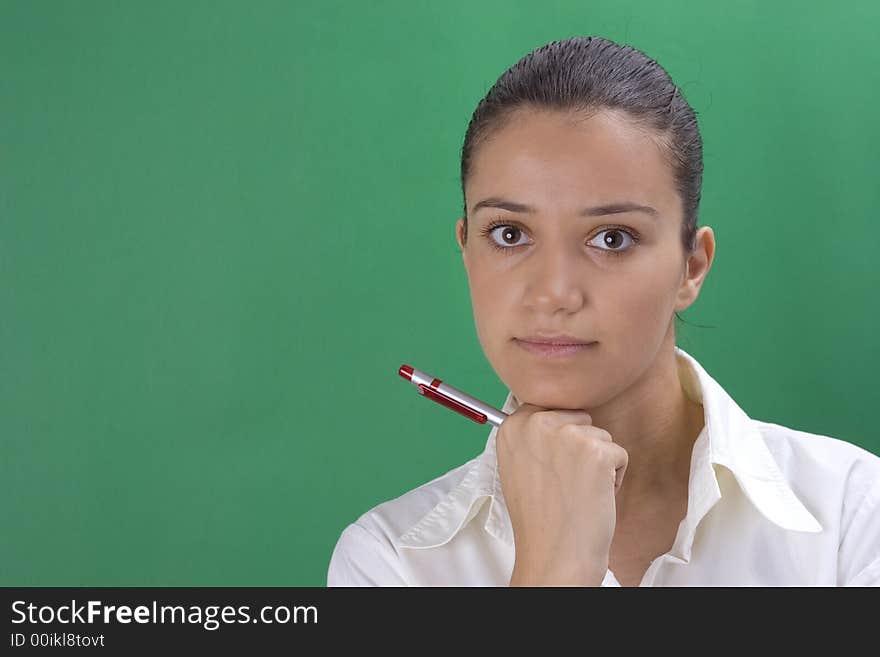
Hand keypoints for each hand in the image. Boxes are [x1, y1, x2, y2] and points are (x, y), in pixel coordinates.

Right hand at [496, 403, 627, 585]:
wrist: (554, 555)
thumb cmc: (540, 518)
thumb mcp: (518, 466)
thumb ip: (533, 436)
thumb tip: (555, 414)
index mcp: (513, 426)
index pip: (550, 407)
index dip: (559, 437)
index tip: (552, 465)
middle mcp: (536, 423)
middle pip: (578, 417)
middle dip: (581, 447)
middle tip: (565, 482)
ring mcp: (567, 435)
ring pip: (601, 435)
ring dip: (597, 464)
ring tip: (576, 492)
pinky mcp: (596, 451)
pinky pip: (619, 453)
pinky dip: (614, 478)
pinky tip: (592, 497)